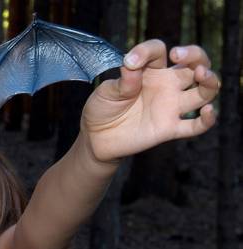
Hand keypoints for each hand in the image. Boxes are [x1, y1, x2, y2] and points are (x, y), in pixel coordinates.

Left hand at [81, 40, 218, 162]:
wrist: (97, 138)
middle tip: (181, 57)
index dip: (147, 51)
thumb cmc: (103, 109)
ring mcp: (171, 107)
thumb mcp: (106, 91)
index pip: (159, 51)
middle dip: (196, 55)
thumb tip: (131, 65)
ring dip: (210, 81)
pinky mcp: (170, 129)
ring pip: (204, 91)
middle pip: (195, 64)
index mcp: (150, 72)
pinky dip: (208, 119)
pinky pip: (197, 126)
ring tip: (202, 75)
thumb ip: (122, 81)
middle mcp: (166, 86)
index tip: (130, 62)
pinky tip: (208, 111)